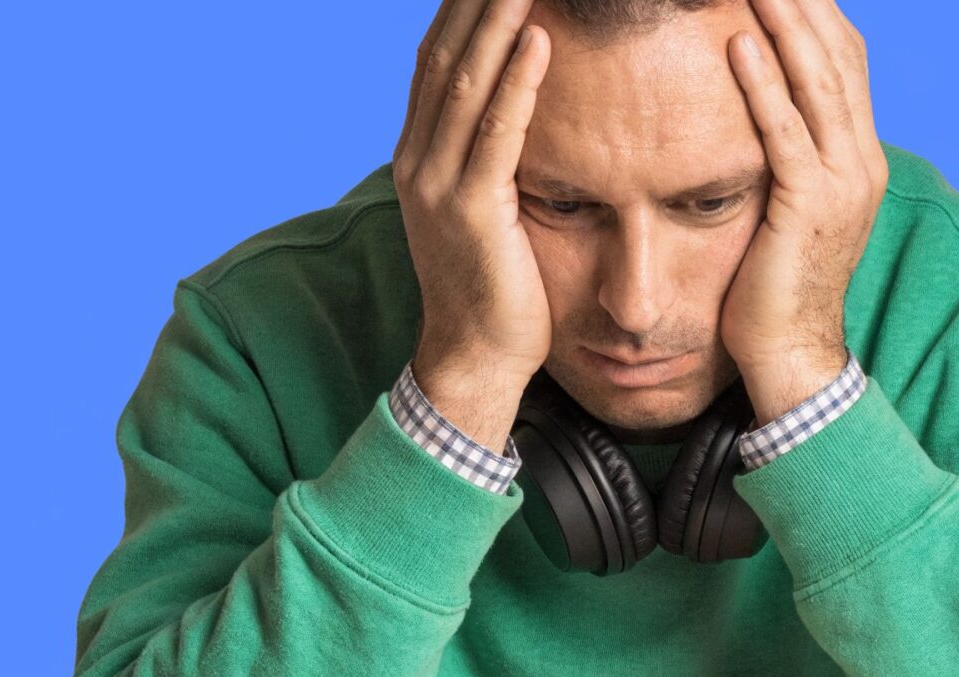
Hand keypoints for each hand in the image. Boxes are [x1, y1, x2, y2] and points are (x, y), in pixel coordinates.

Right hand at [394, 0, 553, 449]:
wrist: (475, 359)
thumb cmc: (499, 287)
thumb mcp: (487, 210)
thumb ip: (491, 162)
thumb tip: (518, 121)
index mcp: (420, 153)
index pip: (438, 59)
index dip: (461, 11)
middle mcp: (417, 157)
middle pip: (444, 53)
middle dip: (476, 1)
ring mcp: (437, 183)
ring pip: (466, 81)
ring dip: (499, 20)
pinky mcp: (469, 211)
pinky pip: (496, 132)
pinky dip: (517, 82)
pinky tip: (540, 39)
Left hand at [720, 0, 887, 414]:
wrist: (792, 352)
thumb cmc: (775, 280)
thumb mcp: (792, 203)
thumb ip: (790, 152)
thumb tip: (759, 105)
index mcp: (861, 155)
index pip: (847, 59)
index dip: (818, 12)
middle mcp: (862, 161)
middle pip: (839, 55)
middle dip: (803, 2)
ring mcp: (843, 183)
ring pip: (817, 82)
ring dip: (785, 23)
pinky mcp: (808, 207)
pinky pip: (786, 132)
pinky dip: (763, 85)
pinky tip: (737, 42)